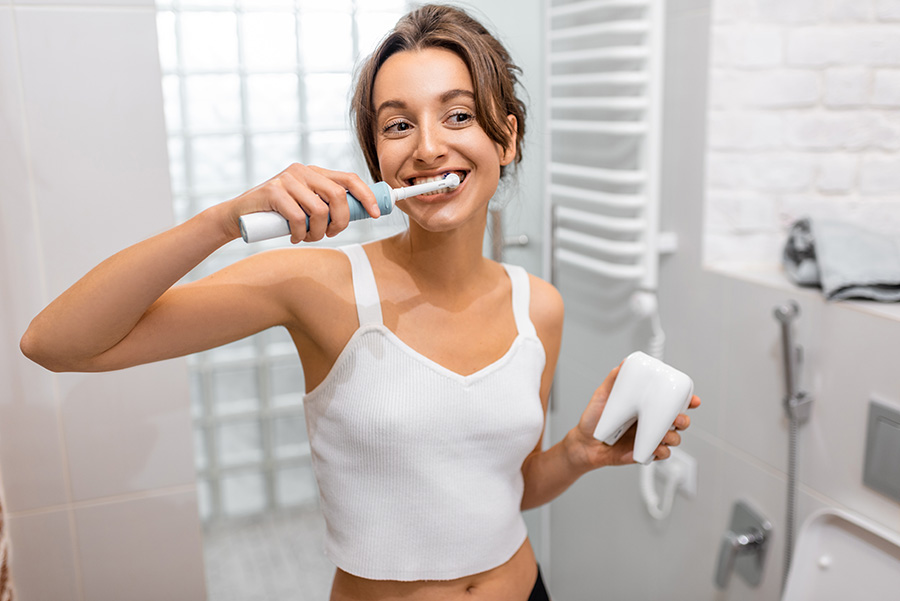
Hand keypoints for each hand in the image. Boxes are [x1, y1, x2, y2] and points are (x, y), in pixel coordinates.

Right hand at [219, 164, 380, 243]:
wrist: (239, 216)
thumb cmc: (278, 215)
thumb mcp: (306, 207)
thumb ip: (327, 206)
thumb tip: (360, 214)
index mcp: (314, 172)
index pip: (349, 178)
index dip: (366, 196)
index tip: (375, 215)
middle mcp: (303, 171)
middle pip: (339, 196)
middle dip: (341, 222)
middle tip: (330, 235)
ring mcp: (287, 179)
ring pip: (320, 210)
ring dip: (317, 233)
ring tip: (306, 238)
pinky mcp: (273, 191)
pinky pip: (299, 218)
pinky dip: (300, 234)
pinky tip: (293, 237)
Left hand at [567, 363, 700, 470]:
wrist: (584, 443)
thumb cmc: (594, 419)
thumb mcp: (603, 395)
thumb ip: (614, 379)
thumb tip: (624, 363)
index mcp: (645, 407)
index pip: (671, 402)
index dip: (687, 401)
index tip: (693, 400)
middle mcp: (650, 422)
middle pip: (679, 421)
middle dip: (684, 420)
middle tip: (676, 419)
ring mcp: (648, 438)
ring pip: (674, 438)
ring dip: (673, 436)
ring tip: (663, 434)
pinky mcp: (645, 453)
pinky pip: (662, 454)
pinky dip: (662, 452)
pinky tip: (655, 448)